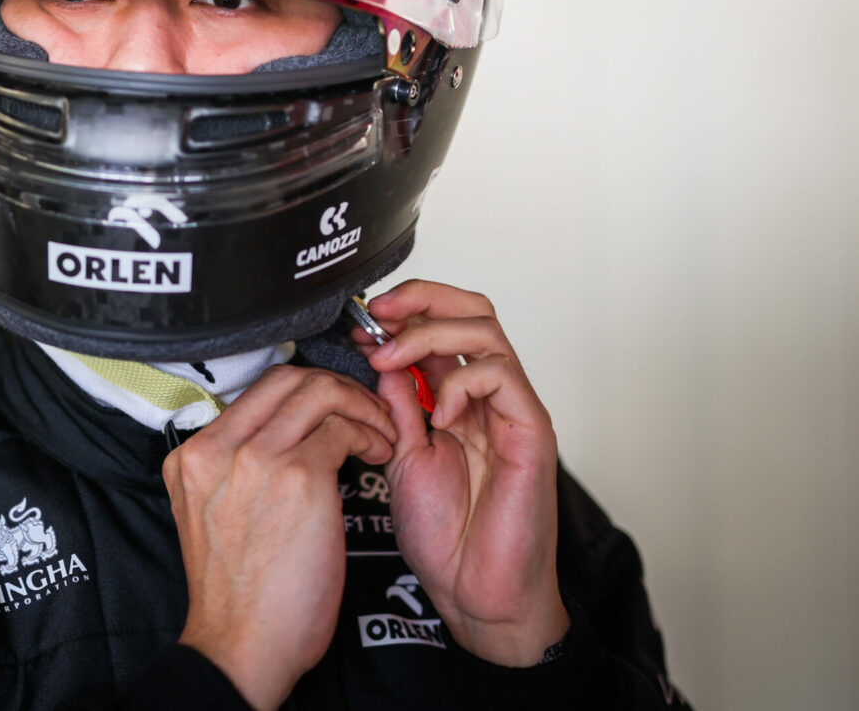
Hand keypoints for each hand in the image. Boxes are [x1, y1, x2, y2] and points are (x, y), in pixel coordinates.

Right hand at [163, 366, 396, 709]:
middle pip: (287, 379)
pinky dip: (370, 434)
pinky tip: (379, 454)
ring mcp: (256, 459)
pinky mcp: (298, 478)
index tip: (331, 410)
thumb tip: (278, 444)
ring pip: (320, 393)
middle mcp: (217, 448)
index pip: (256, 391)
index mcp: (192, 456)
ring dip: (361, 407)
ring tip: (380, 434)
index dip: (305, 390)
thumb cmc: (239, 595)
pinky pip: (344, 430)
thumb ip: (231, 473)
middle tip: (364, 412)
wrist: (241, 646)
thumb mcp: (212, 517)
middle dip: (337, 387)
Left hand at [356, 280, 568, 665]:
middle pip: (471, 310)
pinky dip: (462, 382)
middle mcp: (488, 396)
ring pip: (486, 331)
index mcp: (455, 398)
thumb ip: (395, 404)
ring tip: (392, 359)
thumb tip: (378, 356)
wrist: (475, 592)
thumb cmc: (445, 534)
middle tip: (378, 315)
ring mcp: (512, 410)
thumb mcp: (401, 454)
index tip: (361, 318)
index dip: (403, 309)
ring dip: (430, 334)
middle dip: (420, 300)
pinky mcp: (532, 432)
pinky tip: (438, 414)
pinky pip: (503, 377)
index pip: (441, 323)